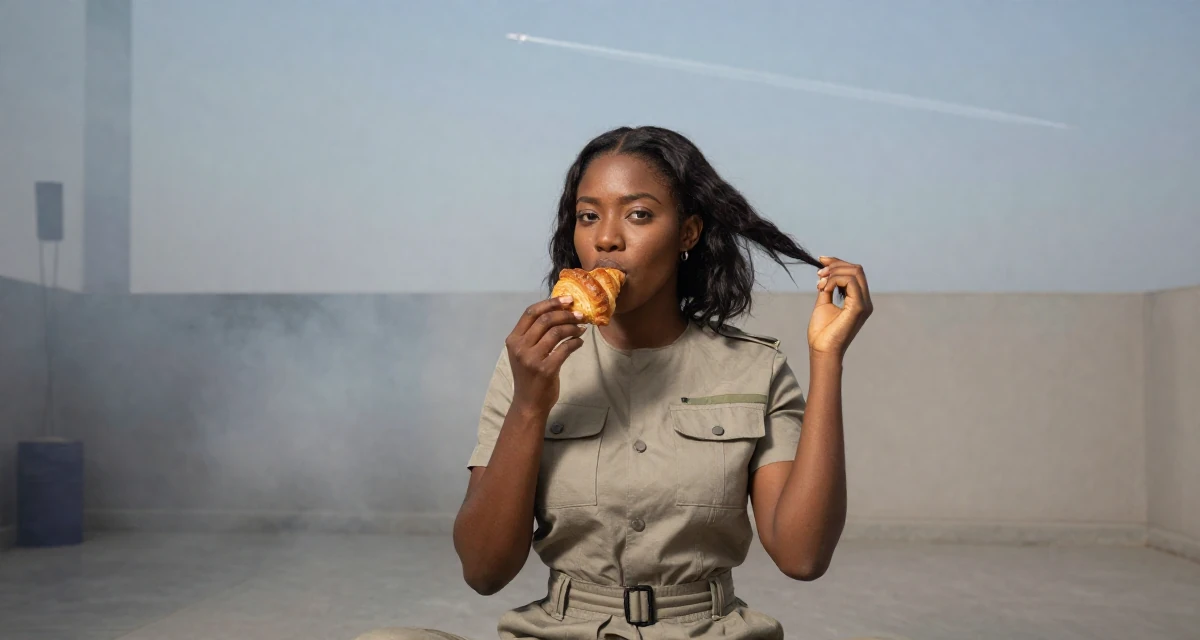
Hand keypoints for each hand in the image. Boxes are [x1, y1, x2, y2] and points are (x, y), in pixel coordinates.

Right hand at [505, 296, 586, 415]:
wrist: (529, 403)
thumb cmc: (529, 376)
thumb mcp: (524, 353)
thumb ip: (534, 334)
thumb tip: (559, 312)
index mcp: (513, 340)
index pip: (531, 312)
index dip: (550, 303)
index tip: (567, 300)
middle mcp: (520, 347)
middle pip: (545, 319)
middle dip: (566, 314)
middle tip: (580, 314)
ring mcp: (532, 359)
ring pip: (556, 332)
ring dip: (572, 327)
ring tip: (581, 328)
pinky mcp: (545, 369)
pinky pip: (565, 348)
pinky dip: (575, 343)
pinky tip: (579, 342)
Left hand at [808, 256, 872, 356]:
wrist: (822, 350)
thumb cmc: (822, 331)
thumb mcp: (823, 302)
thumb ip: (827, 287)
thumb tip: (826, 272)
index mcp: (859, 300)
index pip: (855, 272)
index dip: (838, 262)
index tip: (821, 261)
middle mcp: (865, 301)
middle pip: (857, 269)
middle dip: (836, 264)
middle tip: (819, 273)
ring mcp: (864, 304)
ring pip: (854, 272)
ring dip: (834, 272)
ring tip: (820, 282)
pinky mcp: (858, 307)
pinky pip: (850, 282)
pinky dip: (834, 280)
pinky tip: (823, 289)